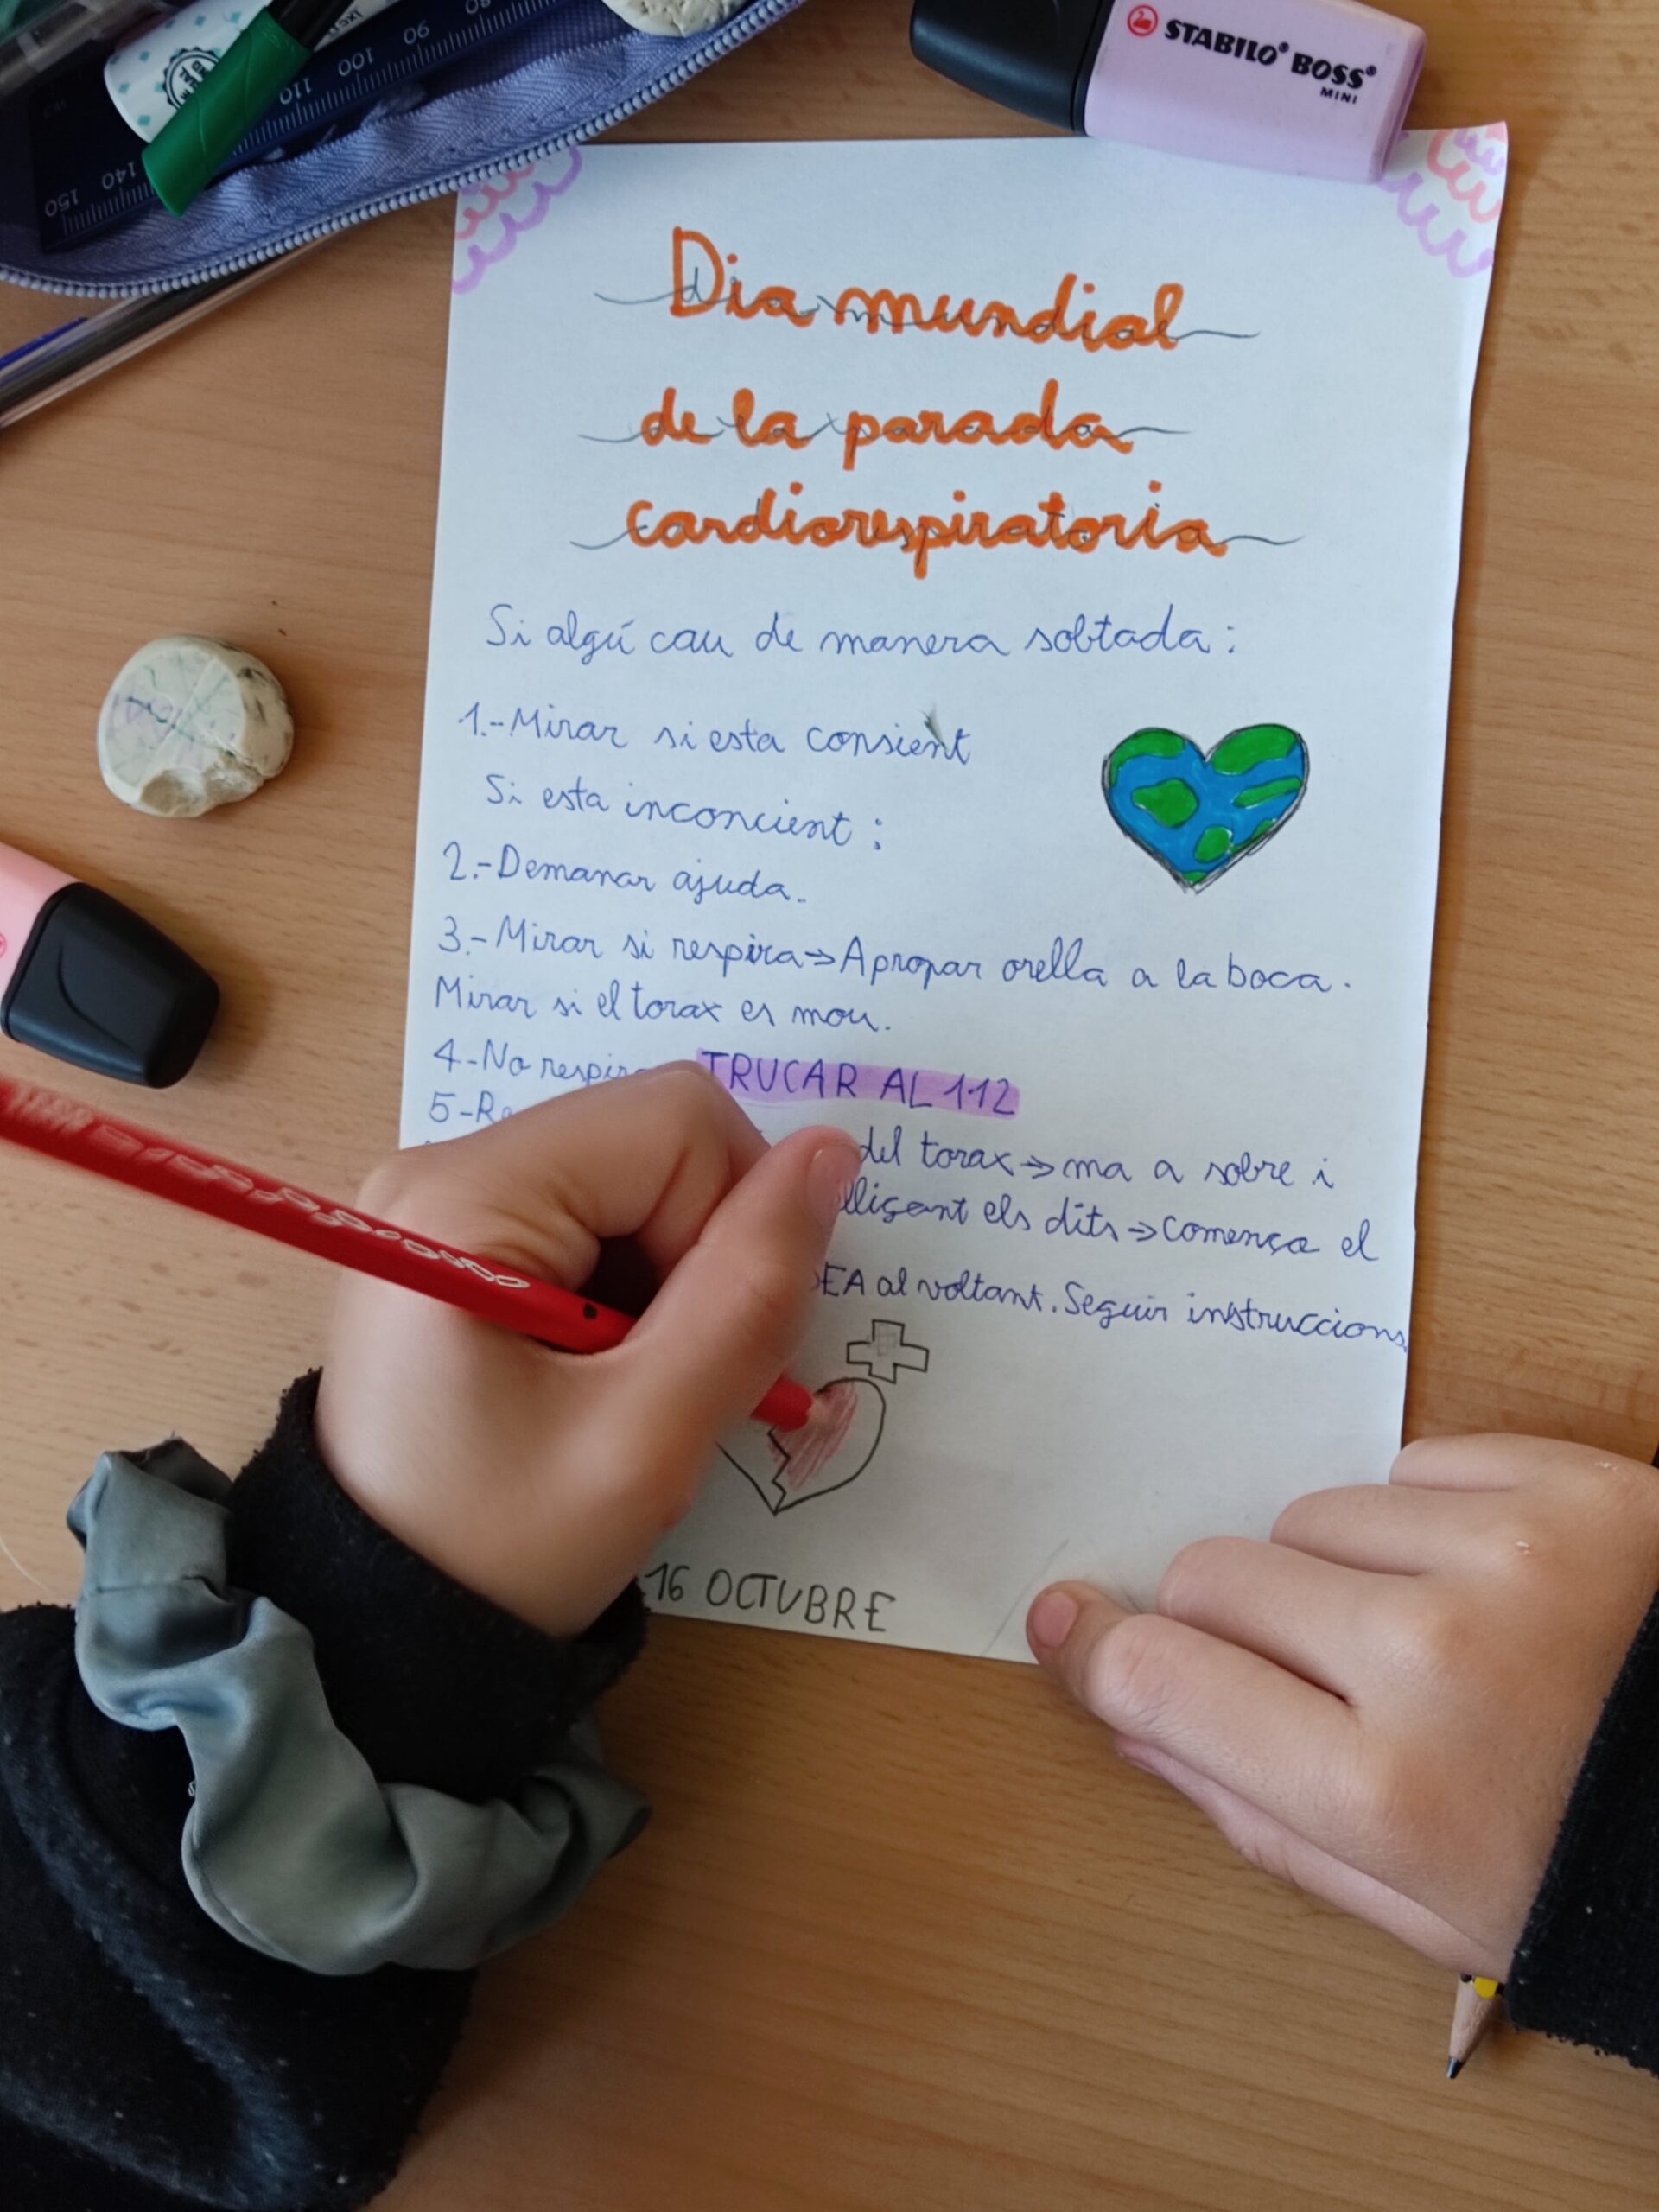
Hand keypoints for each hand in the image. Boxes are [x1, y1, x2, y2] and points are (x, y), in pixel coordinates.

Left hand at [315, 1064, 858, 1638]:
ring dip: (672, 1281)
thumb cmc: (497, 1550)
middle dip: (701, 1253)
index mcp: (464, 1194)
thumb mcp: (646, 1437)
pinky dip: (632, 1292)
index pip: (678, 1121)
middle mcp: (442, 1168)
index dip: (730, 1224)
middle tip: (666, 1379)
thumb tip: (831, 1153)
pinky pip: (594, 1220)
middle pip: (657, 1140)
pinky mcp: (457, 1242)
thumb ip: (749, 1290)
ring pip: (638, 1182)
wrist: (374, 1635)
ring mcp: (444, 1202)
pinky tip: (600, 1378)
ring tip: (628, 1390)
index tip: (692, 1349)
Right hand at [1027, 1436, 1658, 1974]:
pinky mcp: (1572, 1482)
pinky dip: (1428, 1517)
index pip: (1164, 1680)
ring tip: (1431, 1632)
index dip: (1098, 1651)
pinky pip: (1415, 1463)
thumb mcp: (1422, 1906)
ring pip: (1313, 1516)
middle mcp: (1430, 1656)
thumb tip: (1131, 1719)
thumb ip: (1256, 1817)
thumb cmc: (1591, 1876)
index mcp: (1385, 1791)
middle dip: (1236, 1624)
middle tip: (1307, 1671)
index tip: (1067, 1624)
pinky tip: (1488, 1580)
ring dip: (1340, 1571)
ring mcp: (1507, 1553)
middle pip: (1217, 1577)